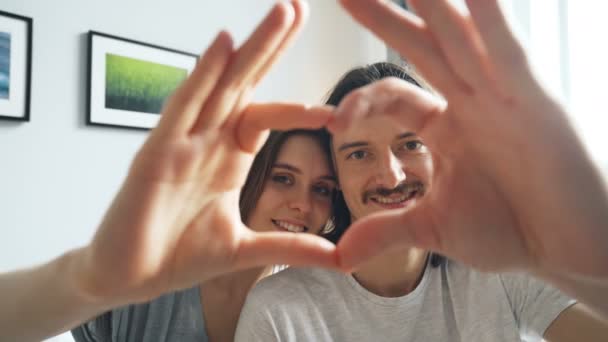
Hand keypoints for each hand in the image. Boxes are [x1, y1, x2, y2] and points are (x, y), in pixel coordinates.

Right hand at [74, 0, 337, 305]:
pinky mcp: (157, 152)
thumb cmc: (177, 255)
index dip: (298, 108)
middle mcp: (207, 141)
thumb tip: (336, 255)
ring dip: (250, 48)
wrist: (128, 278)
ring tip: (280, 14)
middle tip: (299, 8)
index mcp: (227, 158)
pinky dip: (203, 74)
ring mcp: (182, 142)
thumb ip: (287, 247)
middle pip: (245, 84)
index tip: (335, 110)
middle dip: (272, 48)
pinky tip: (224, 43)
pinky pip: (184, 106)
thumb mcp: (244, 249)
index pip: (266, 117)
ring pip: (221, 84)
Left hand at [333, 0, 607, 278]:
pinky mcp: (536, 100)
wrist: (568, 248)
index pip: (393, 95)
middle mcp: (472, 100)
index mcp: (447, 125)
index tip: (332, 125)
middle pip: (421, 46)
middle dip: (384, 16)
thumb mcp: (434, 229)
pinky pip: (509, 52)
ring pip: (460, 36)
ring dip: (433, 3)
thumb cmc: (512, 230)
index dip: (360, 103)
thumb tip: (338, 256)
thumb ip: (385, 230)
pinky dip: (491, 20)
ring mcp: (503, 95)